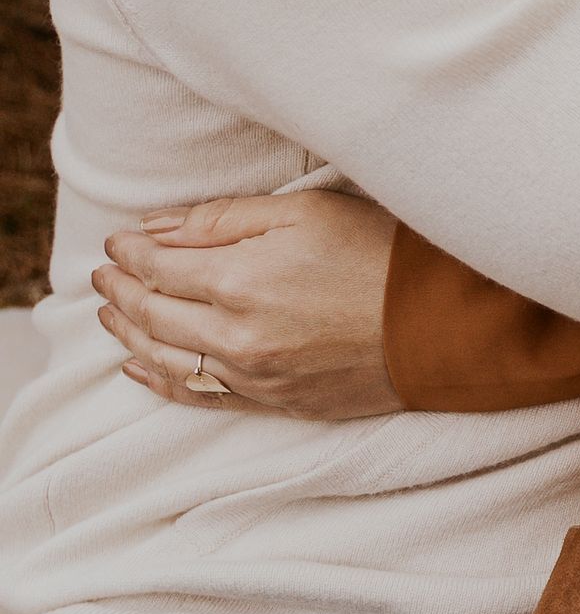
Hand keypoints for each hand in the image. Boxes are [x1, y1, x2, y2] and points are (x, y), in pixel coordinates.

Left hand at [92, 191, 401, 418]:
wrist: (442, 325)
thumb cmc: (381, 254)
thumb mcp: (307, 212)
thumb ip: (224, 219)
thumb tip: (156, 229)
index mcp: (240, 280)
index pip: (159, 266)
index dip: (131, 251)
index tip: (117, 239)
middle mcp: (236, 335)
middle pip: (152, 314)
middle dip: (120, 290)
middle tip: (102, 273)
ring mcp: (253, 375)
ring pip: (165, 359)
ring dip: (129, 333)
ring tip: (109, 312)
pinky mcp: (274, 402)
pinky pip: (199, 396)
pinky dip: (160, 381)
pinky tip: (138, 367)